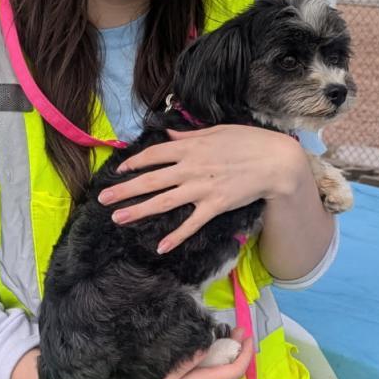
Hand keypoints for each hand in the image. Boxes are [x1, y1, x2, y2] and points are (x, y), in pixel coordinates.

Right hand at [88, 327, 253, 378]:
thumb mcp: (162, 377)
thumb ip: (187, 361)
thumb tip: (209, 343)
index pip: (234, 371)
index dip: (245, 352)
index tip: (246, 334)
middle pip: (225, 371)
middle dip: (231, 349)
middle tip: (228, 327)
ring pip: (214, 375)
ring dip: (217, 356)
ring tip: (212, 335)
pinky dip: (206, 365)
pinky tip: (196, 353)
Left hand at [96, 125, 301, 252]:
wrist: (275, 162)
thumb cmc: (249, 142)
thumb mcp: (217, 131)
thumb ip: (190, 135)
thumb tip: (169, 133)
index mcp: (189, 147)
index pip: (153, 155)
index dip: (134, 163)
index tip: (119, 171)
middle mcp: (190, 168)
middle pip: (150, 180)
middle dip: (124, 190)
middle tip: (103, 199)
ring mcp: (201, 188)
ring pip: (163, 202)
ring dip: (138, 211)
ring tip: (118, 218)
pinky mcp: (214, 206)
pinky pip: (191, 224)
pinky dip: (176, 237)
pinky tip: (160, 247)